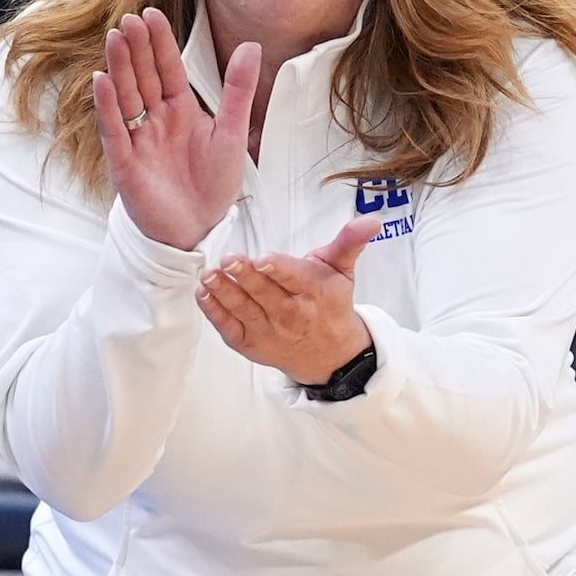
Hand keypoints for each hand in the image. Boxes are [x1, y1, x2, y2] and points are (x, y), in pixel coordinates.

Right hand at [93, 7, 259, 250]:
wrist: (197, 229)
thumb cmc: (213, 184)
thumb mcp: (231, 133)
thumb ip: (238, 91)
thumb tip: (251, 46)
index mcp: (181, 110)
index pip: (167, 69)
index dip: (160, 43)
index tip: (151, 14)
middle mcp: (156, 119)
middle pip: (143, 77)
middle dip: (137, 48)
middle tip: (129, 19)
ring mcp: (138, 138)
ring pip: (126, 96)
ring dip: (120, 68)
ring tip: (115, 38)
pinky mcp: (125, 162)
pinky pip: (114, 129)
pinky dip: (108, 106)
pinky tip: (102, 80)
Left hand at [196, 216, 380, 384]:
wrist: (329, 355)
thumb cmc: (330, 304)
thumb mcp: (342, 271)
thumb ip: (349, 242)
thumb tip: (371, 221)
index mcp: (313, 291)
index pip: (292, 277)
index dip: (276, 267)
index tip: (261, 258)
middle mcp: (290, 314)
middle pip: (263, 292)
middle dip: (244, 276)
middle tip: (227, 260)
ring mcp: (268, 331)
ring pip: (243, 309)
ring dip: (223, 291)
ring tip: (209, 275)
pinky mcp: (250, 344)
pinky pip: (229, 328)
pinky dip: (214, 312)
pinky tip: (204, 295)